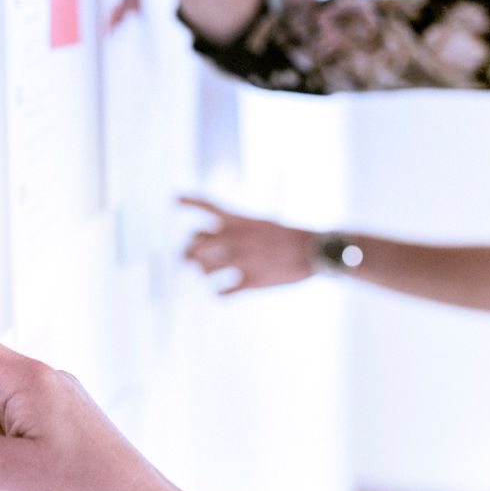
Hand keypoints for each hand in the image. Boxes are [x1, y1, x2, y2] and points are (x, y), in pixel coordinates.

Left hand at [179, 197, 315, 293]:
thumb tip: (203, 240)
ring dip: (201, 271)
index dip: (189, 200)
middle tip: (186, 257)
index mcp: (240, 220)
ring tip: (203, 273)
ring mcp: (243, 259)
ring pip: (205, 268)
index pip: (208, 206)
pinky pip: (224, 291)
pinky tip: (219, 292)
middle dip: (188, 251)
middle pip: (196, 243)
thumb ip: (232, 230)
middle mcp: (237, 237)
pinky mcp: (252, 281)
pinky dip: (218, 293)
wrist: (315, 250)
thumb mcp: (260, 224)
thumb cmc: (287, 236)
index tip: (174, 198)